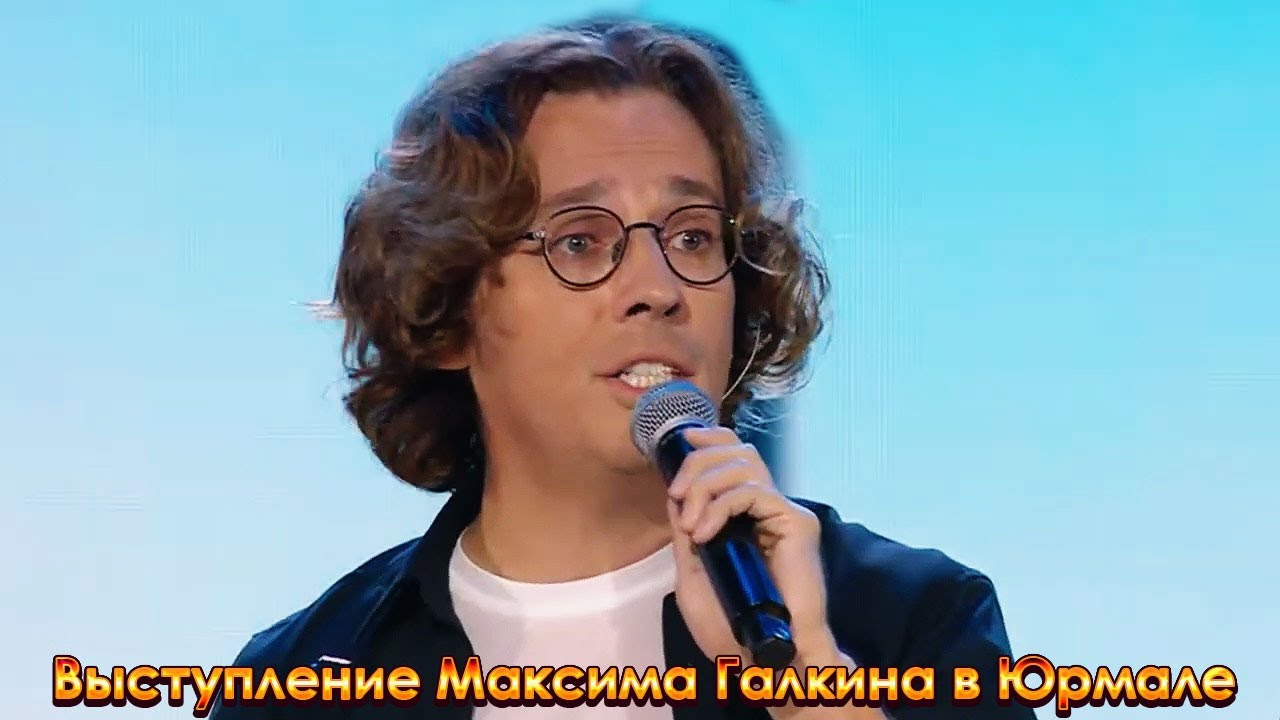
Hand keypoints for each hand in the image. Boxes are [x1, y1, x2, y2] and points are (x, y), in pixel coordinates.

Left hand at [665, 426, 837, 668]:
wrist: (764, 660)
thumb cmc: (732, 628)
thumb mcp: (691, 575)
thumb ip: (685, 535)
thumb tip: (676, 496)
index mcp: (745, 516)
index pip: (734, 457)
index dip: (709, 440)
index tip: (680, 443)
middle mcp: (767, 508)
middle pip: (737, 451)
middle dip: (698, 463)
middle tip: (678, 495)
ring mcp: (783, 513)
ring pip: (744, 464)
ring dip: (706, 485)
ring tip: (692, 525)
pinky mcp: (796, 523)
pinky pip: (753, 492)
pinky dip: (721, 505)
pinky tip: (706, 533)